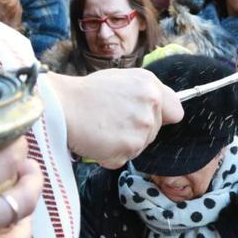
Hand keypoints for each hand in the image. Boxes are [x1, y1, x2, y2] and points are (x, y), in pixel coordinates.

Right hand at [51, 68, 183, 168]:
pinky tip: (97, 140)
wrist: (62, 107)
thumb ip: (143, 93)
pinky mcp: (130, 147)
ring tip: (102, 129)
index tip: (149, 118)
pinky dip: (111, 155)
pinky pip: (124, 158)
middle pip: (155, 132)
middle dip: (137, 131)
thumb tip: (158, 107)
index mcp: (150, 85)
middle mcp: (151, 105)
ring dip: (123, 144)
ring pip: (140, 146)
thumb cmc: (85, 93)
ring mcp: (142, 128)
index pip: (175, 111)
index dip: (162, 117)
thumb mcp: (121, 79)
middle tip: (111, 121)